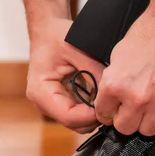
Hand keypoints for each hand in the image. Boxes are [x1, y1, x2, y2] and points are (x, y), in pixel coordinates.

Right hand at [27, 17, 105, 133]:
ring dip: (93, 114)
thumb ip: (95, 72)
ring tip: (107, 98)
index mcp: (41, 91)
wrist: (46, 31)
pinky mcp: (58, 103)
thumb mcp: (77, 50)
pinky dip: (90, 108)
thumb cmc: (57, 37)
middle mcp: (42, 103)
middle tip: (113, 102)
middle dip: (94, 116)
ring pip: (77, 122)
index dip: (92, 115)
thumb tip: (113, 92)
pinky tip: (100, 96)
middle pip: (73, 123)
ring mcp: (50, 105)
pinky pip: (77, 114)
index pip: (69, 116)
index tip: (109, 104)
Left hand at [94, 14, 154, 135]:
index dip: (107, 112)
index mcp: (116, 84)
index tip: (112, 109)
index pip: (103, 114)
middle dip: (125, 119)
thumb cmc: (148, 32)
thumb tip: (111, 99)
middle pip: (125, 128)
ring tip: (147, 108)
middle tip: (129, 109)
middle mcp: (136, 96)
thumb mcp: (118, 55)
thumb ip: (113, 81)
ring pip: (148, 130)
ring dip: (145, 121)